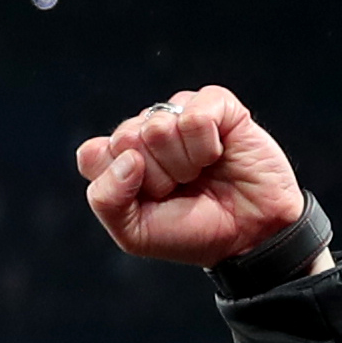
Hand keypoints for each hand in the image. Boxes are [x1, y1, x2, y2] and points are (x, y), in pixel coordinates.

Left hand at [75, 86, 307, 265]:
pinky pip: (195, 116)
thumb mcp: (135, 233)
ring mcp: (181, 114)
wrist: (248, 237)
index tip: (148, 201)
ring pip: (158, 127)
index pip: (93, 154)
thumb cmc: (192, 232)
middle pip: (125, 139)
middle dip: (155, 177)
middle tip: (180, 189)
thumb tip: (127, 158)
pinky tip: (218, 155)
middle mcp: (147, 131)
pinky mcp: (217, 105)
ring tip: (201, 173)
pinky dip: (206, 146)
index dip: (119, 183)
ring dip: (183, 163)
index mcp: (122, 158)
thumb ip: (107, 200)